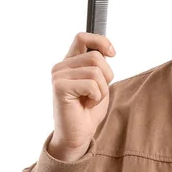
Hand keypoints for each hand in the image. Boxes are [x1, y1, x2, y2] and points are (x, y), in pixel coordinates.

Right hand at [49, 32, 115, 160]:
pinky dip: (96, 96)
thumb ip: (99, 64)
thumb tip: (107, 51)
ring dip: (102, 89)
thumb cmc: (88, 110)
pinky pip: (91, 84)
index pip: (82, 37)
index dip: (100, 41)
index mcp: (69, 62)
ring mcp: (58, 76)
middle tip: (97, 93)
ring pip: (95, 71)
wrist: (78, 135)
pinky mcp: (59, 87)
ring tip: (91, 99)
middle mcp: (61, 66)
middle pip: (95, 56)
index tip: (112, 54)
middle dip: (107, 76)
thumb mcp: (99, 82)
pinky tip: (86, 104)